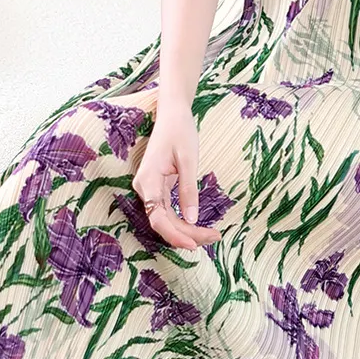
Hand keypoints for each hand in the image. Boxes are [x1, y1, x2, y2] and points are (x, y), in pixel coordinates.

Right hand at [132, 100, 222, 251]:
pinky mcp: (156, 188)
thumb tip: (192, 218)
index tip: (194, 244)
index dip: (175, 235)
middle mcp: (144, 187)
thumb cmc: (180, 131)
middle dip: (188, 234)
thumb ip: (188, 189)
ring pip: (165, 219)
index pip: (158, 218)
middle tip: (215, 237)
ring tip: (212, 234)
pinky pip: (167, 211)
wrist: (172, 114)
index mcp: (148, 180)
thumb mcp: (188, 159)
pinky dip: (182, 221)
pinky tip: (198, 226)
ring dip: (186, 230)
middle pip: (163, 222)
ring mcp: (149, 189)